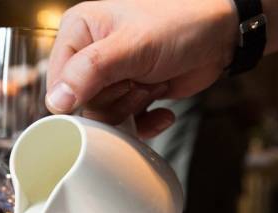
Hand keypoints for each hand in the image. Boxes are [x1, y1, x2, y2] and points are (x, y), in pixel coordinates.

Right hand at [46, 0, 237, 137]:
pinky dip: (145, 123)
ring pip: (103, 117)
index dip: (83, 95)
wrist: (221, 36)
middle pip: (82, 104)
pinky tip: (161, 109)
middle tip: (138, 81)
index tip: (114, 84)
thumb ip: (89, 72)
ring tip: (151, 84)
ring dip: (132, 109)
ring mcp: (110, 77)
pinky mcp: (129, 94)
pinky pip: (123, 124)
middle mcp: (89, 54)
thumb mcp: (132, 46)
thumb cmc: (179, 25)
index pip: (58, 82)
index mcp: (78, 32)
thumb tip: (56, 102)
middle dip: (115, 100)